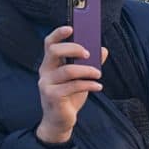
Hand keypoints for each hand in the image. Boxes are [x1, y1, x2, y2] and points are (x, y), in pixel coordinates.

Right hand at [36, 26, 108, 143]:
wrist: (61, 121)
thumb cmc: (69, 97)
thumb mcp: (81, 78)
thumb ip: (90, 64)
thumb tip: (103, 50)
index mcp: (50, 64)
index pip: (49, 44)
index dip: (58, 34)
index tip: (71, 28)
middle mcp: (45, 71)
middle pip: (54, 51)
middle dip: (73, 49)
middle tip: (89, 53)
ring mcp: (46, 84)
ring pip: (67, 70)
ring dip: (87, 70)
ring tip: (98, 74)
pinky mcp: (52, 96)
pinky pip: (72, 86)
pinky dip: (89, 85)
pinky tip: (98, 87)